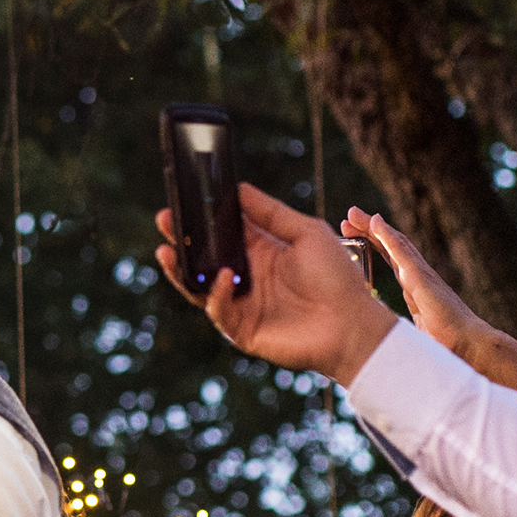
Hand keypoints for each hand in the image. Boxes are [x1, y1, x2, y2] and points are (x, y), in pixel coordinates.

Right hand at [153, 184, 398, 385]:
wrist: (352, 324)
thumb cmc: (337, 278)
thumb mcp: (306, 232)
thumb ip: (271, 213)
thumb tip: (239, 187)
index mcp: (262, 252)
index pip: (223, 231)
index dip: (203, 217)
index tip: (184, 198)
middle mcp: (247, 277)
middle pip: (205, 257)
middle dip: (182, 239)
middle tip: (164, 219)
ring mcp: (242, 304)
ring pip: (200, 285)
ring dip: (182, 269)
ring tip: (167, 250)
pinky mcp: (242, 329)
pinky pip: (218, 310)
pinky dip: (214, 294)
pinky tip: (222, 276)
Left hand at [346, 210, 483, 358]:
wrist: (469, 350)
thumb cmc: (447, 349)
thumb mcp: (415, 338)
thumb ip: (401, 334)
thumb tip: (383, 343)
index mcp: (416, 291)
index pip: (392, 263)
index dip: (375, 248)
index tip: (355, 238)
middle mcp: (418, 279)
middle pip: (390, 249)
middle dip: (369, 233)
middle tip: (348, 219)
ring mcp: (421, 276)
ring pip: (394, 244)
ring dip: (373, 228)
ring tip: (354, 214)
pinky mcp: (422, 278)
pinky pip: (402, 251)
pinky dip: (387, 235)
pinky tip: (375, 222)